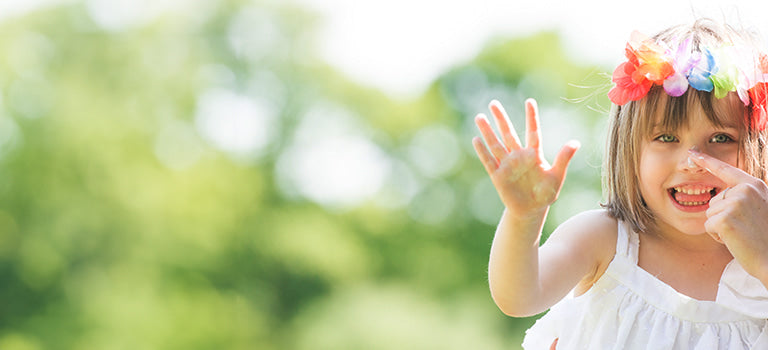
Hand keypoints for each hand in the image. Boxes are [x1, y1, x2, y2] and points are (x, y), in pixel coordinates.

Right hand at [472, 98, 579, 217]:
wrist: (531, 211)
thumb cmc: (545, 193)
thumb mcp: (557, 177)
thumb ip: (563, 159)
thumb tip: (575, 143)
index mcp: (534, 154)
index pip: (532, 132)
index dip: (531, 117)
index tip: (529, 102)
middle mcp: (518, 156)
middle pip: (508, 133)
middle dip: (501, 118)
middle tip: (493, 103)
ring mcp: (507, 165)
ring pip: (495, 144)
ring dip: (487, 131)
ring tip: (479, 117)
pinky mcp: (498, 176)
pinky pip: (489, 161)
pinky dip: (482, 151)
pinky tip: (476, 140)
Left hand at [689, 148, 767, 283]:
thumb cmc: (766, 236)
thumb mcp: (760, 208)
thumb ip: (744, 197)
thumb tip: (723, 194)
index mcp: (755, 185)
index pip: (727, 170)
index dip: (707, 161)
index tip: (692, 153)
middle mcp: (745, 190)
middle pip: (715, 199)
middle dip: (723, 215)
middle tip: (745, 228)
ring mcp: (735, 203)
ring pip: (710, 213)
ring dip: (720, 226)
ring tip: (742, 233)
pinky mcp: (724, 219)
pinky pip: (708, 226)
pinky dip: (717, 236)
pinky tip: (735, 240)